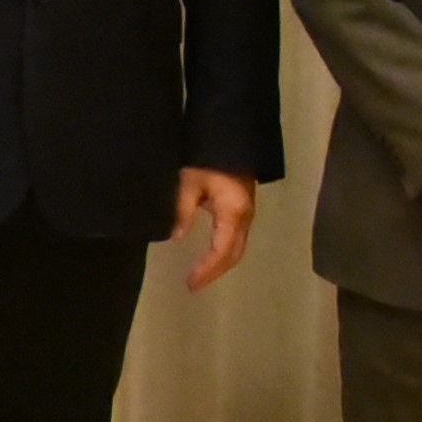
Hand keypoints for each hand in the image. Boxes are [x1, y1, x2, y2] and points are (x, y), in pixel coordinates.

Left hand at [172, 166, 258, 289]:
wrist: (232, 136)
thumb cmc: (208, 157)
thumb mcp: (189, 182)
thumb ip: (182, 210)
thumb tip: (176, 237)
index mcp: (233, 212)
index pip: (221, 251)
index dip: (206, 269)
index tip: (190, 284)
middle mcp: (244, 217)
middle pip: (233, 253)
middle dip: (214, 272)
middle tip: (193, 285)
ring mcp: (246, 212)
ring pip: (237, 247)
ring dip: (220, 263)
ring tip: (200, 275)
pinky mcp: (242, 207)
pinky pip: (235, 237)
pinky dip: (223, 251)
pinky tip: (210, 255)